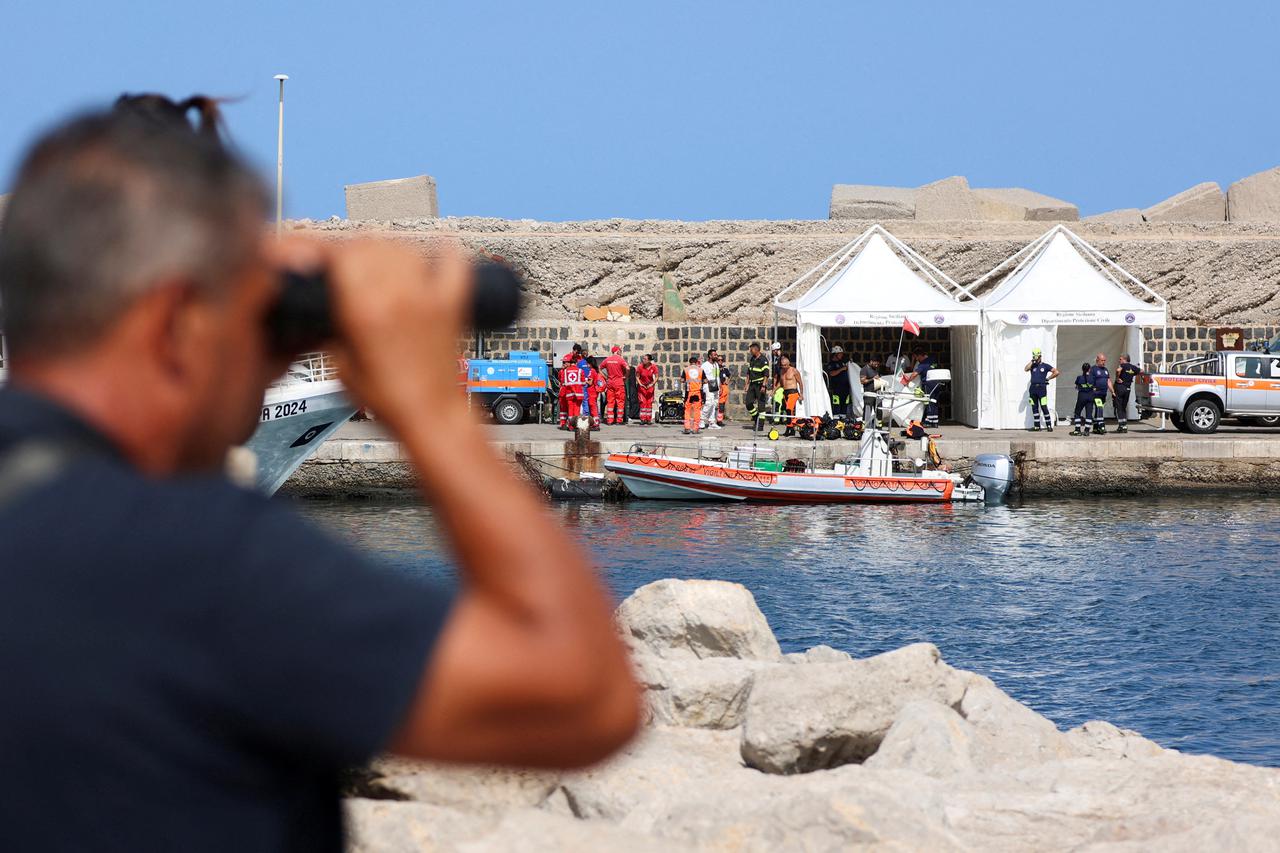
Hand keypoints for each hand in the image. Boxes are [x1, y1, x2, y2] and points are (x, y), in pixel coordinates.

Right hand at [324, 239, 471, 433]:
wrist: (432, 417)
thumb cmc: (389, 400)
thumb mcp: (341, 365)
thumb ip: (333, 329)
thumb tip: (328, 306)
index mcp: (365, 309)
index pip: (343, 252)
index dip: (330, 252)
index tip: (325, 260)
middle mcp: (398, 295)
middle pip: (372, 244)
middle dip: (355, 250)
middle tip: (349, 265)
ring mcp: (429, 296)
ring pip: (404, 248)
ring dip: (388, 250)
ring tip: (380, 265)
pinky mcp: (453, 303)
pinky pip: (452, 260)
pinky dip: (442, 252)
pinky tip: (431, 254)